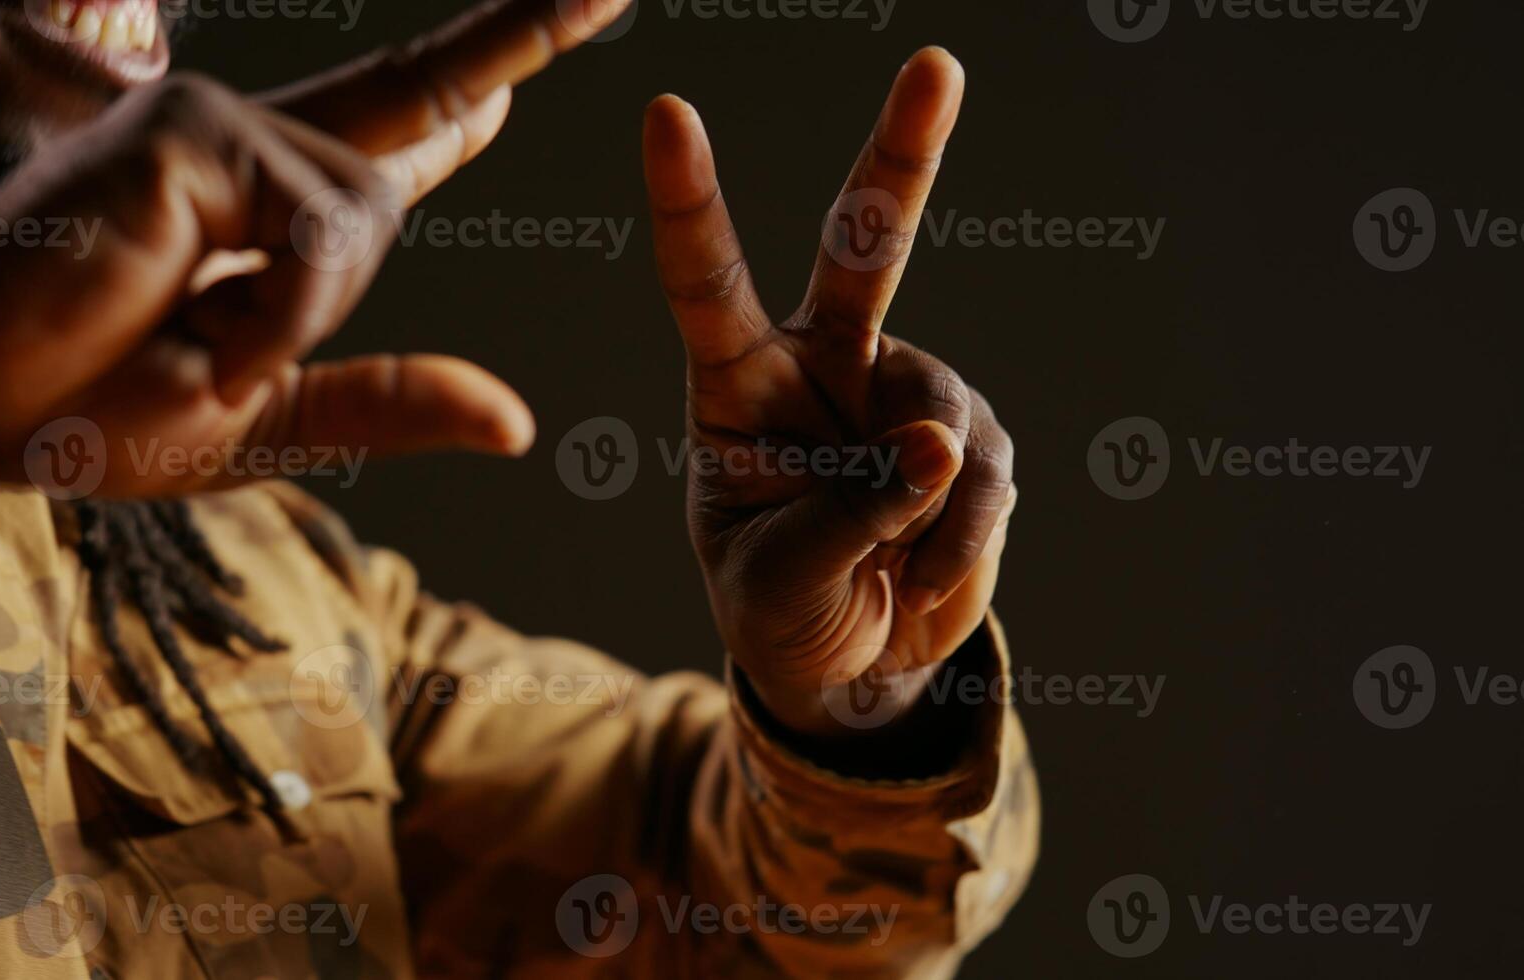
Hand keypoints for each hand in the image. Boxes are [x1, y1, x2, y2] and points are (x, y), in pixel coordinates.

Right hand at [0, 0, 635, 494]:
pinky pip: (317, 232)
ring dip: (301, 317)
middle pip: (409, 138)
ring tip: (200, 353)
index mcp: (265, 222)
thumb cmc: (75, 410)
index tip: (554, 32)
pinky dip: (281, 313)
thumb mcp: (261, 419)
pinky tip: (207, 344)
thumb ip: (387, 405)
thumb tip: (524, 426)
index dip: (472, 96)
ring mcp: (223, 130)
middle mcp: (251, 155)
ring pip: (364, 219)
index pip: (394, 145)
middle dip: (525, 31)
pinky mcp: (199, 128)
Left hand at [642, 48, 1017, 738]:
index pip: (705, 282)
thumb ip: (846, 517)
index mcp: (735, 384)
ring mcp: (903, 392)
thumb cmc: (777, 606)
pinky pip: (983, 477)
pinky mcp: (970, 436)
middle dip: (903, 155)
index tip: (667, 111)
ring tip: (893, 576)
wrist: (849, 662)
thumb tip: (942, 445)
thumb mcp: (779, 580)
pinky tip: (924, 577)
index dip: (688, 199)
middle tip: (938, 66)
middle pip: (864, 247)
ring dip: (928, 515)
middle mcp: (821, 362)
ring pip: (942, 416)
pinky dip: (961, 542)